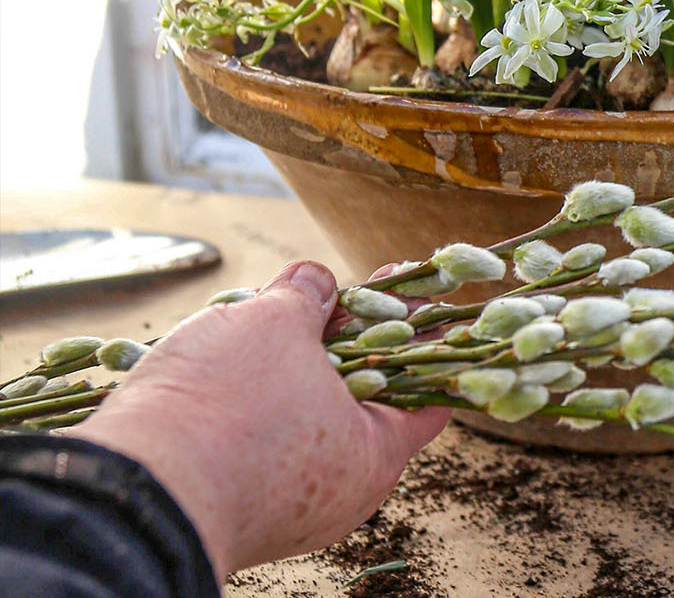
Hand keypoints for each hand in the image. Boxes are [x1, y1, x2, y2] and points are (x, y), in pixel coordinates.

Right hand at [72, 260, 449, 578]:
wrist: (129, 495)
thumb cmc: (222, 408)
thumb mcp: (274, 322)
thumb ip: (305, 295)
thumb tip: (314, 281)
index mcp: (375, 454)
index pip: (427, 388)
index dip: (421, 332)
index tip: (410, 292)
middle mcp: (340, 492)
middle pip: (365, 400)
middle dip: (350, 341)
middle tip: (334, 295)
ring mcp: (288, 508)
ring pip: (309, 421)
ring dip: (296, 370)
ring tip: (276, 317)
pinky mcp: (238, 508)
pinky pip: (267, 446)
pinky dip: (261, 404)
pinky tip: (233, 363)